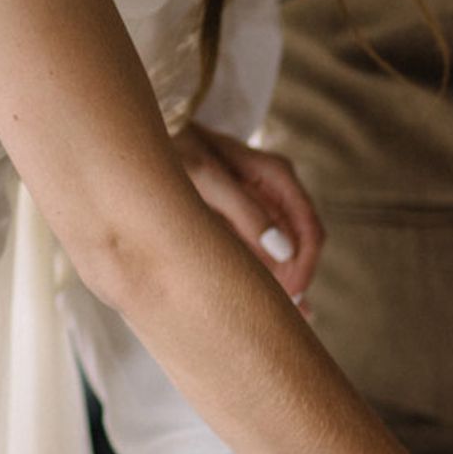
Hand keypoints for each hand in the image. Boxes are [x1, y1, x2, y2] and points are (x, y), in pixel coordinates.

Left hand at [174, 123, 321, 311]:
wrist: (142, 137)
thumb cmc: (173, 148)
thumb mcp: (205, 177)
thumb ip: (245, 212)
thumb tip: (284, 252)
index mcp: (276, 175)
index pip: (310, 229)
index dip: (304, 268)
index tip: (290, 297)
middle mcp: (277, 189)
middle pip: (303, 245)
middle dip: (296, 281)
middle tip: (279, 315)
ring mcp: (263, 203)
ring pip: (287, 252)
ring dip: (284, 283)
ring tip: (274, 316)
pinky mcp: (245, 216)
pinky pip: (266, 251)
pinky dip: (268, 276)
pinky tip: (269, 302)